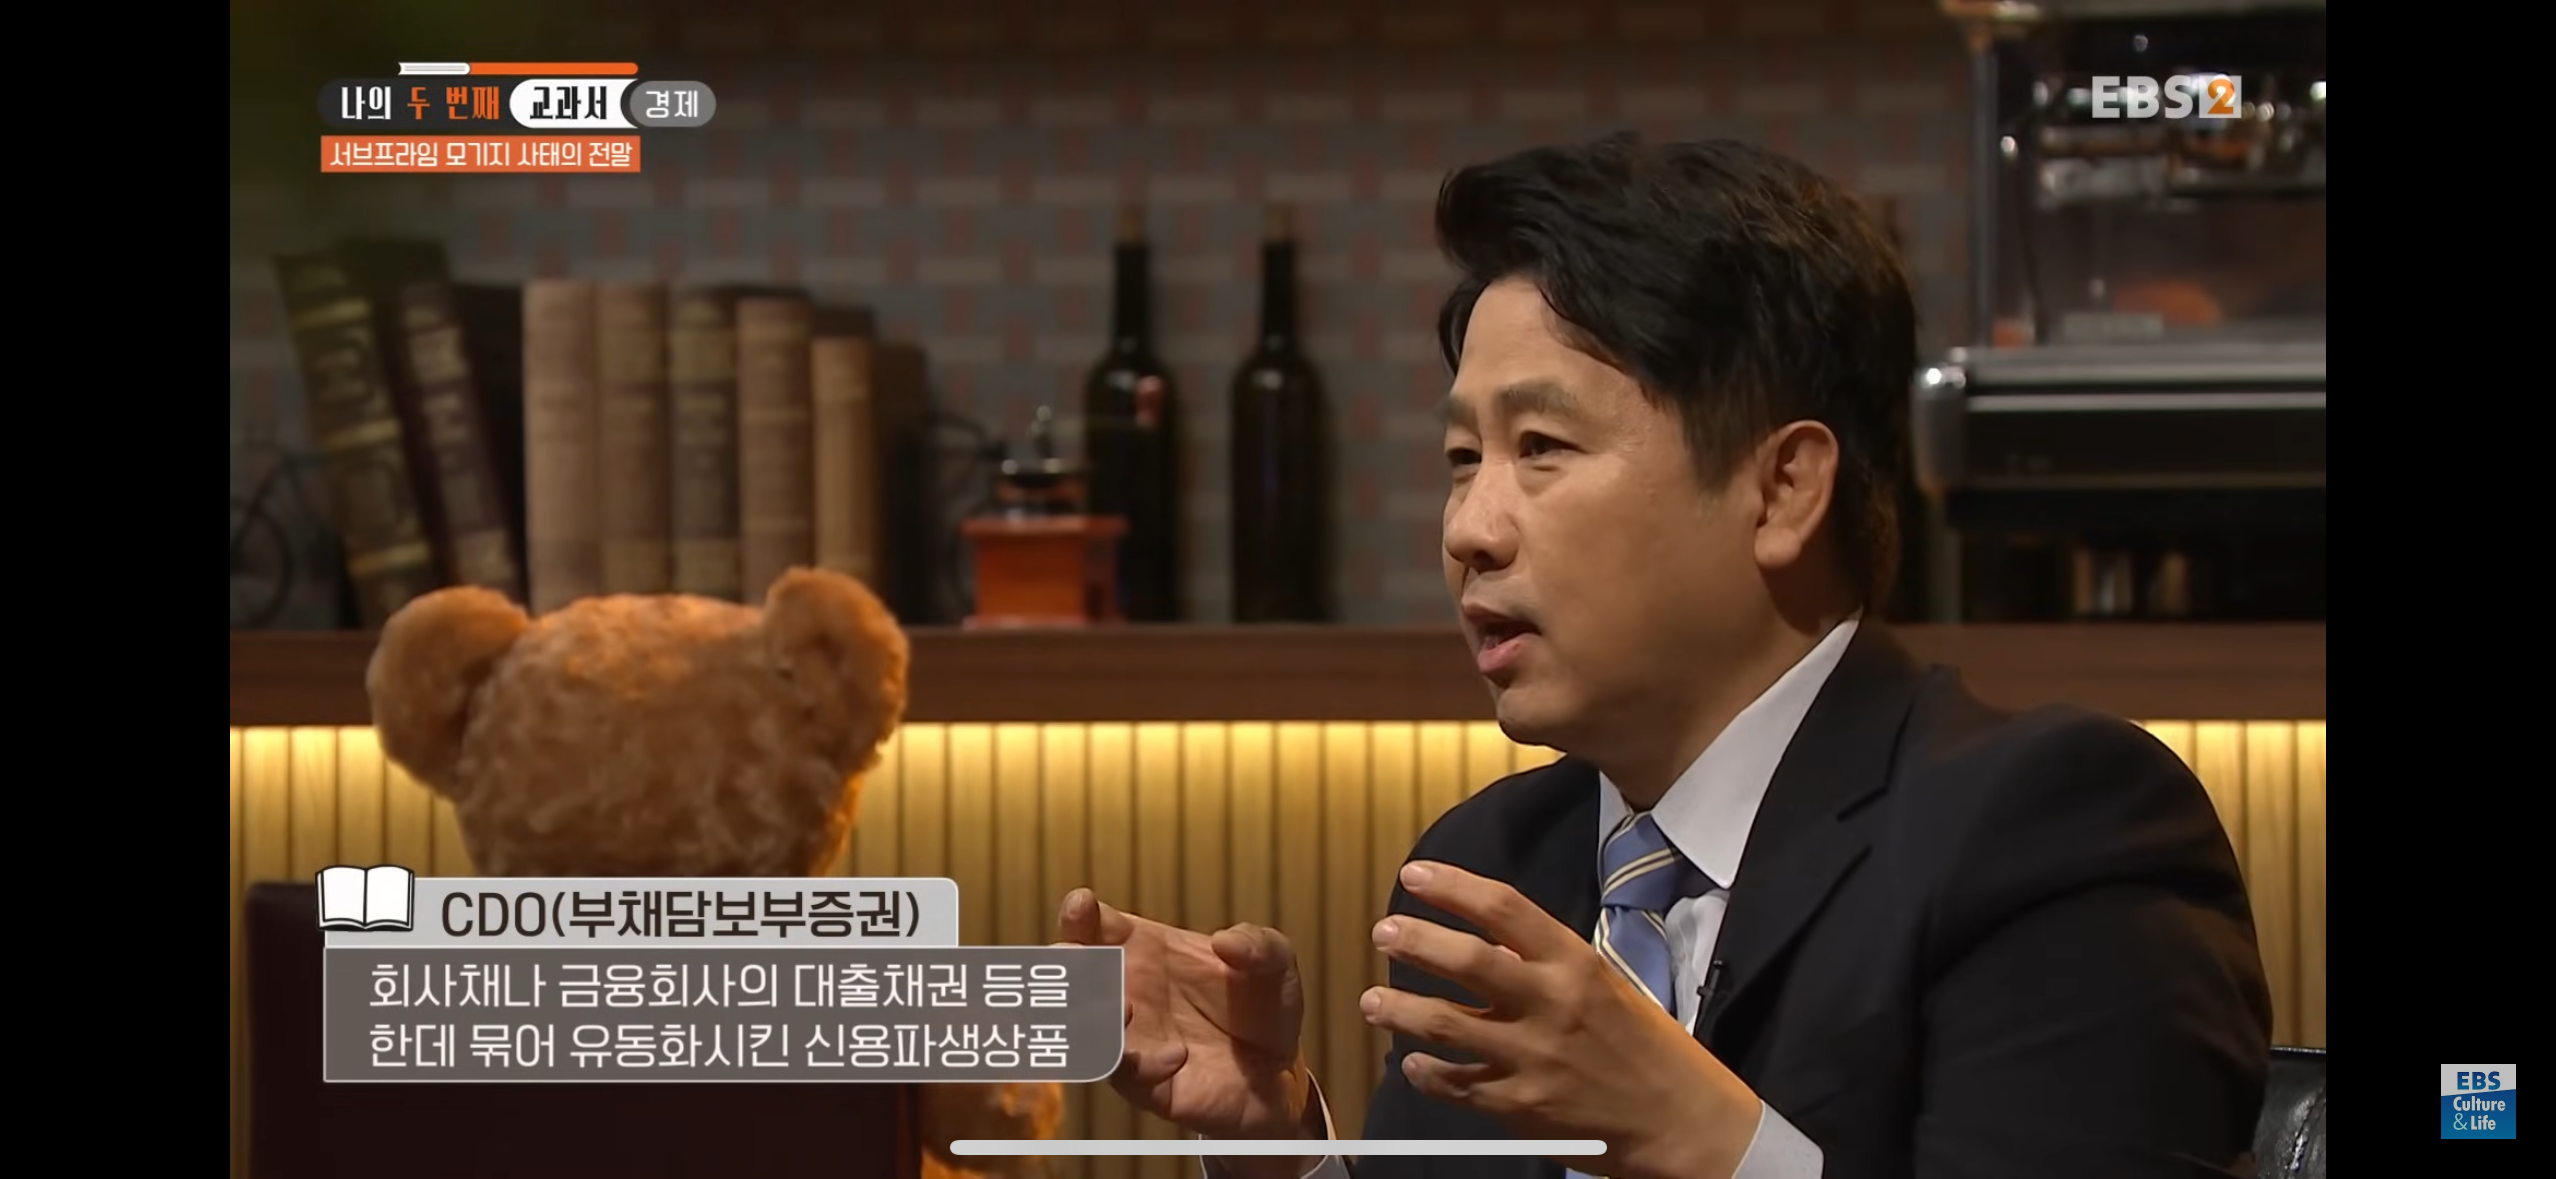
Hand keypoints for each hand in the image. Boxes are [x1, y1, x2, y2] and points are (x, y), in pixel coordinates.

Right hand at [1055, 889, 1317, 1142]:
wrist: (1278, 1072)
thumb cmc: (1262, 1005)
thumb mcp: (1275, 963)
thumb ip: (1259, 944)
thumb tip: (1227, 941)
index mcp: (1144, 950)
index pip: (1096, 927)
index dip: (1081, 915)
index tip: (1082, 905)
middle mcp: (1125, 990)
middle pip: (1071, 974)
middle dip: (1065, 964)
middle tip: (1073, 958)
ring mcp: (1128, 1037)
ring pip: (1081, 1026)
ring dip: (1089, 1015)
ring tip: (1124, 1006)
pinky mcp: (1141, 1082)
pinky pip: (1122, 1073)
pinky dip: (1141, 1063)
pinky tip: (1177, 1056)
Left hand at [1362, 862, 1763, 1178]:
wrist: (1682, 1121)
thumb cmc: (1649, 1049)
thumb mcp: (1608, 987)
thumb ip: (1549, 965)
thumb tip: (1493, 943)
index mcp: (1575, 964)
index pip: (1504, 910)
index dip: (1453, 888)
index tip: (1415, 875)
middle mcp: (1551, 1004)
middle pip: (1468, 962)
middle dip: (1416, 942)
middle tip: (1384, 931)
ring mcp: (1533, 1057)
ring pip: (1446, 1026)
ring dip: (1400, 1010)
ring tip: (1372, 1002)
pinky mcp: (1522, 1105)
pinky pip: (1458, 1085)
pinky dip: (1428, 1073)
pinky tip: (1412, 1063)